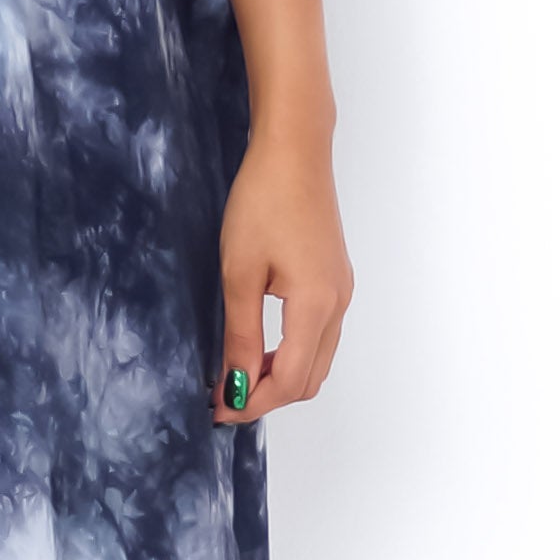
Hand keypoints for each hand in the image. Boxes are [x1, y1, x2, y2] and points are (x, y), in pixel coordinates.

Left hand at [213, 127, 351, 423]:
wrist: (295, 152)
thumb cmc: (263, 201)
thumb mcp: (239, 272)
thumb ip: (241, 334)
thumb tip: (235, 383)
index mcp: (316, 305)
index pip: (290, 381)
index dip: (253, 402)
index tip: (217, 408)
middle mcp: (338, 304)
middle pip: (309, 378)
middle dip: (267, 395)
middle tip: (223, 395)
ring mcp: (341, 292)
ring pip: (316, 359)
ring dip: (279, 375)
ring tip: (235, 371)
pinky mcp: (335, 279)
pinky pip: (319, 335)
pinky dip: (290, 351)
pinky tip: (258, 343)